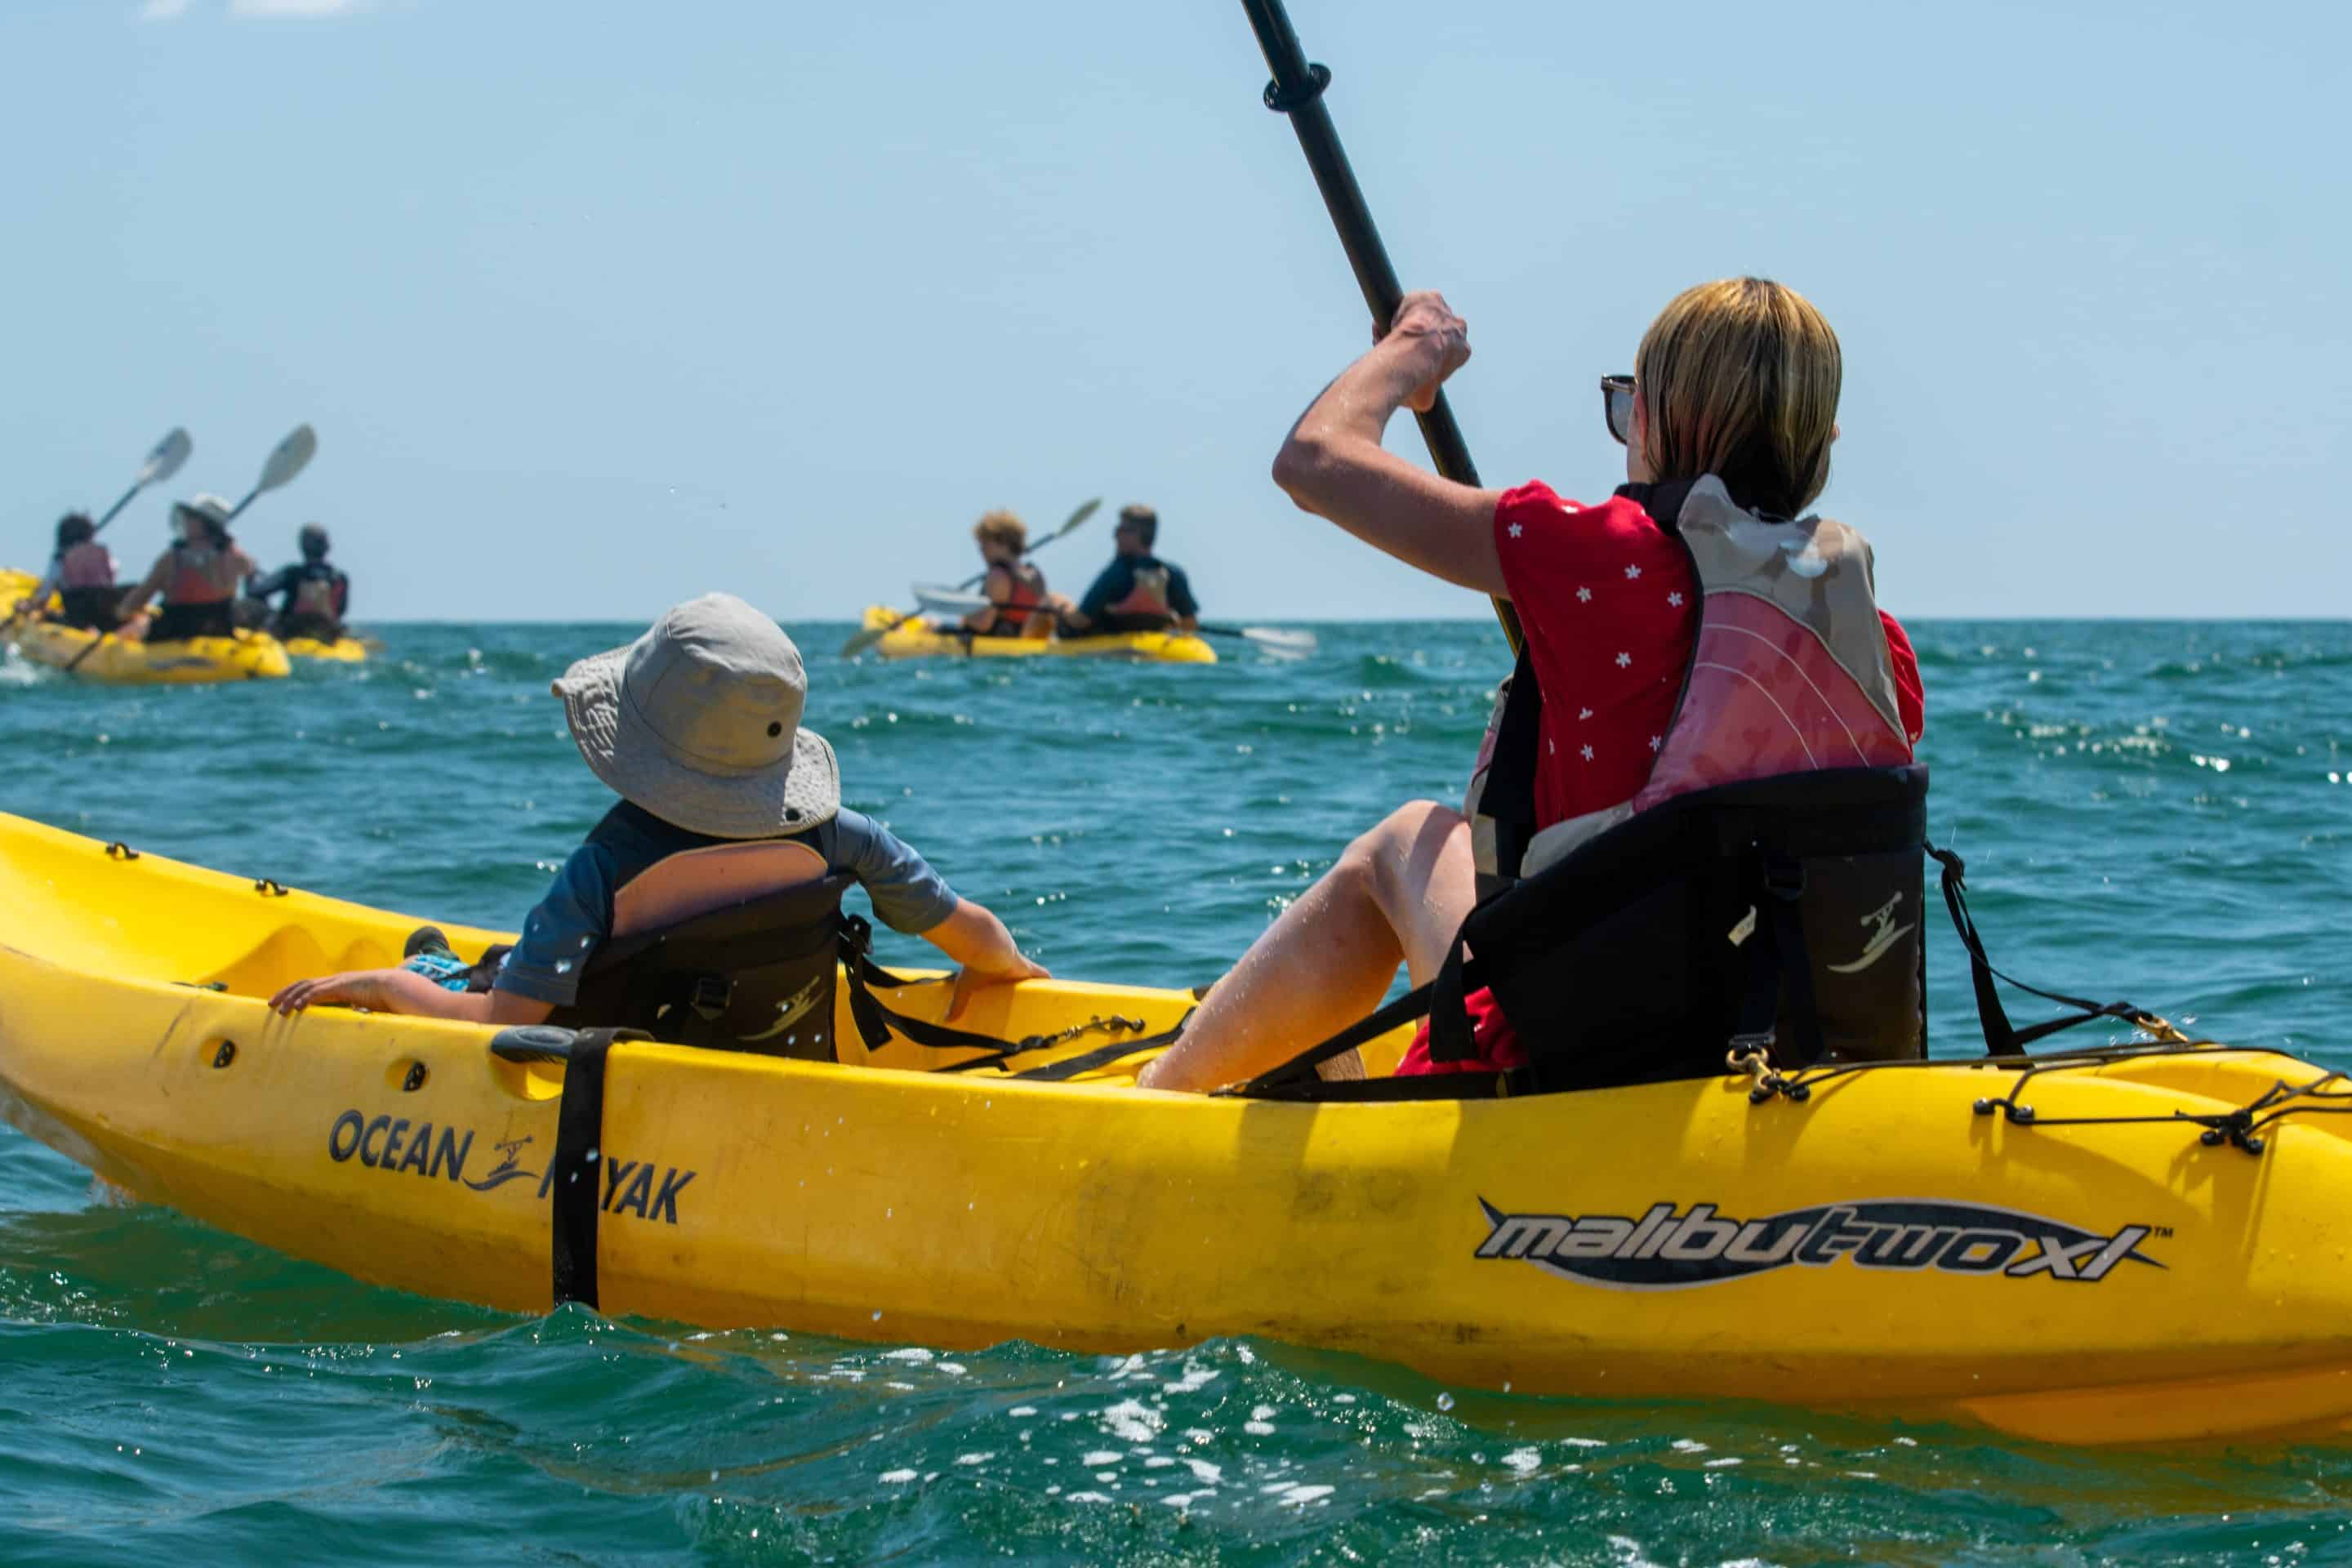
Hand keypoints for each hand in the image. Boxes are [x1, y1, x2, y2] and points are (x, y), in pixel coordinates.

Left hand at [270, 968, 398, 1015]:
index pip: (310, 986)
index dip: (294, 993)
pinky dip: (304, 999)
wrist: (396, 987)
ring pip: (305, 987)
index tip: (282, 1003)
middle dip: (284, 993)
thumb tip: (350, 1022)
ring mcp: (336, 982)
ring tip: (278, 1009)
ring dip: (290, 998)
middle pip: (302, 984)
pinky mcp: (340, 986)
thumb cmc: (382, 998)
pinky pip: (317, 992)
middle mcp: (334, 981)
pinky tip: (296, 1007)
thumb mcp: (362, 1006)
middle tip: (269, 1004)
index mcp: (337, 985)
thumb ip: (352, 1012)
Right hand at [945, 953, 1049, 1022]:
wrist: (983, 946)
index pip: (1008, 982)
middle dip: (1029, 991)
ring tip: (1049, 1004)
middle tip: (1035, 1009)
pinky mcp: (1027, 968)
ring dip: (1041, 988)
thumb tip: (946, 1021)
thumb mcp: (965, 986)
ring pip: (1035, 980)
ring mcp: (1021, 969)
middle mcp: (1011, 971)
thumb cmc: (974, 964)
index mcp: (998, 974)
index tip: (1017, 1002)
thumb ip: (958, 1003)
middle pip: (1024, 983)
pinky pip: (1042, 976)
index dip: (1013, 989)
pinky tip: (1059, 990)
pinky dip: (1048, 982)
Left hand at [1378, 290, 1470, 412]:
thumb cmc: (1418, 378)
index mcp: (1462, 351)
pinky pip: (1415, 302)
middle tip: (1401, 347)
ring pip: (1425, 315)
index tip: (1413, 362)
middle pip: (1437, 331)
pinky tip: (1388, 322)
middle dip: (1421, 337)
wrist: (1414, 354)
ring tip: (1390, 334)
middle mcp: (1459, 328)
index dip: (1428, 357)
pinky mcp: (1429, 298)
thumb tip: (1420, 403)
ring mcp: (1445, 311)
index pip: (1448, 352)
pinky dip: (1402, 309)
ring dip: (1411, 322)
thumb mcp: (1424, 398)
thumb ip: (1424, 395)